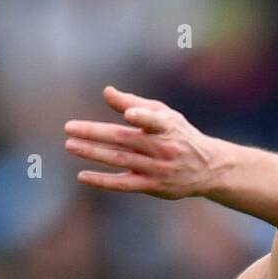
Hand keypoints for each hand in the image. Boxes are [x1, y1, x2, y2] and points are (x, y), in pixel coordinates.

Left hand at [64, 86, 220, 199]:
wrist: (208, 168)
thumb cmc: (180, 135)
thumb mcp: (165, 115)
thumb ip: (135, 103)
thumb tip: (106, 92)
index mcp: (167, 127)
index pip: (154, 121)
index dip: (143, 117)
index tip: (129, 114)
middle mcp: (163, 148)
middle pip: (125, 139)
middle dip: (95, 133)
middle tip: (69, 128)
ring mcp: (158, 169)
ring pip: (120, 160)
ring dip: (93, 153)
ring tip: (70, 146)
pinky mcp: (153, 186)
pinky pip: (124, 184)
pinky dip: (103, 181)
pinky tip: (83, 175)